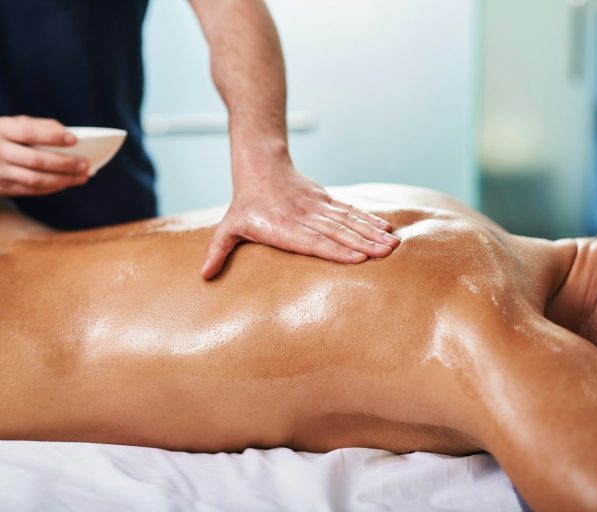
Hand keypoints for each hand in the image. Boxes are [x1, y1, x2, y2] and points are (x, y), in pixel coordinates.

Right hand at [0, 116, 88, 195]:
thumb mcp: (7, 124)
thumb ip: (35, 127)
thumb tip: (67, 135)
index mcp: (0, 130)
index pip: (29, 133)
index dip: (53, 136)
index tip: (75, 139)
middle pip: (36, 161)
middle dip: (65, 164)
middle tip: (86, 165)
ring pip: (35, 180)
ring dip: (62, 180)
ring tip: (82, 177)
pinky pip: (30, 190)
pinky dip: (51, 188)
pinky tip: (66, 183)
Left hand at [201, 166, 400, 278]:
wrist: (260, 166)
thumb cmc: (244, 204)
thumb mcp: (228, 226)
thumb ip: (218, 251)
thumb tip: (204, 276)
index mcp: (282, 227)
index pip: (312, 241)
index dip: (335, 250)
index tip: (358, 258)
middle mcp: (303, 217)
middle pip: (337, 231)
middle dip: (363, 243)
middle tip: (386, 253)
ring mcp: (317, 207)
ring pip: (348, 220)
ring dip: (371, 232)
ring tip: (392, 244)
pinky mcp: (326, 200)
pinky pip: (350, 211)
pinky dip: (368, 219)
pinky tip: (385, 227)